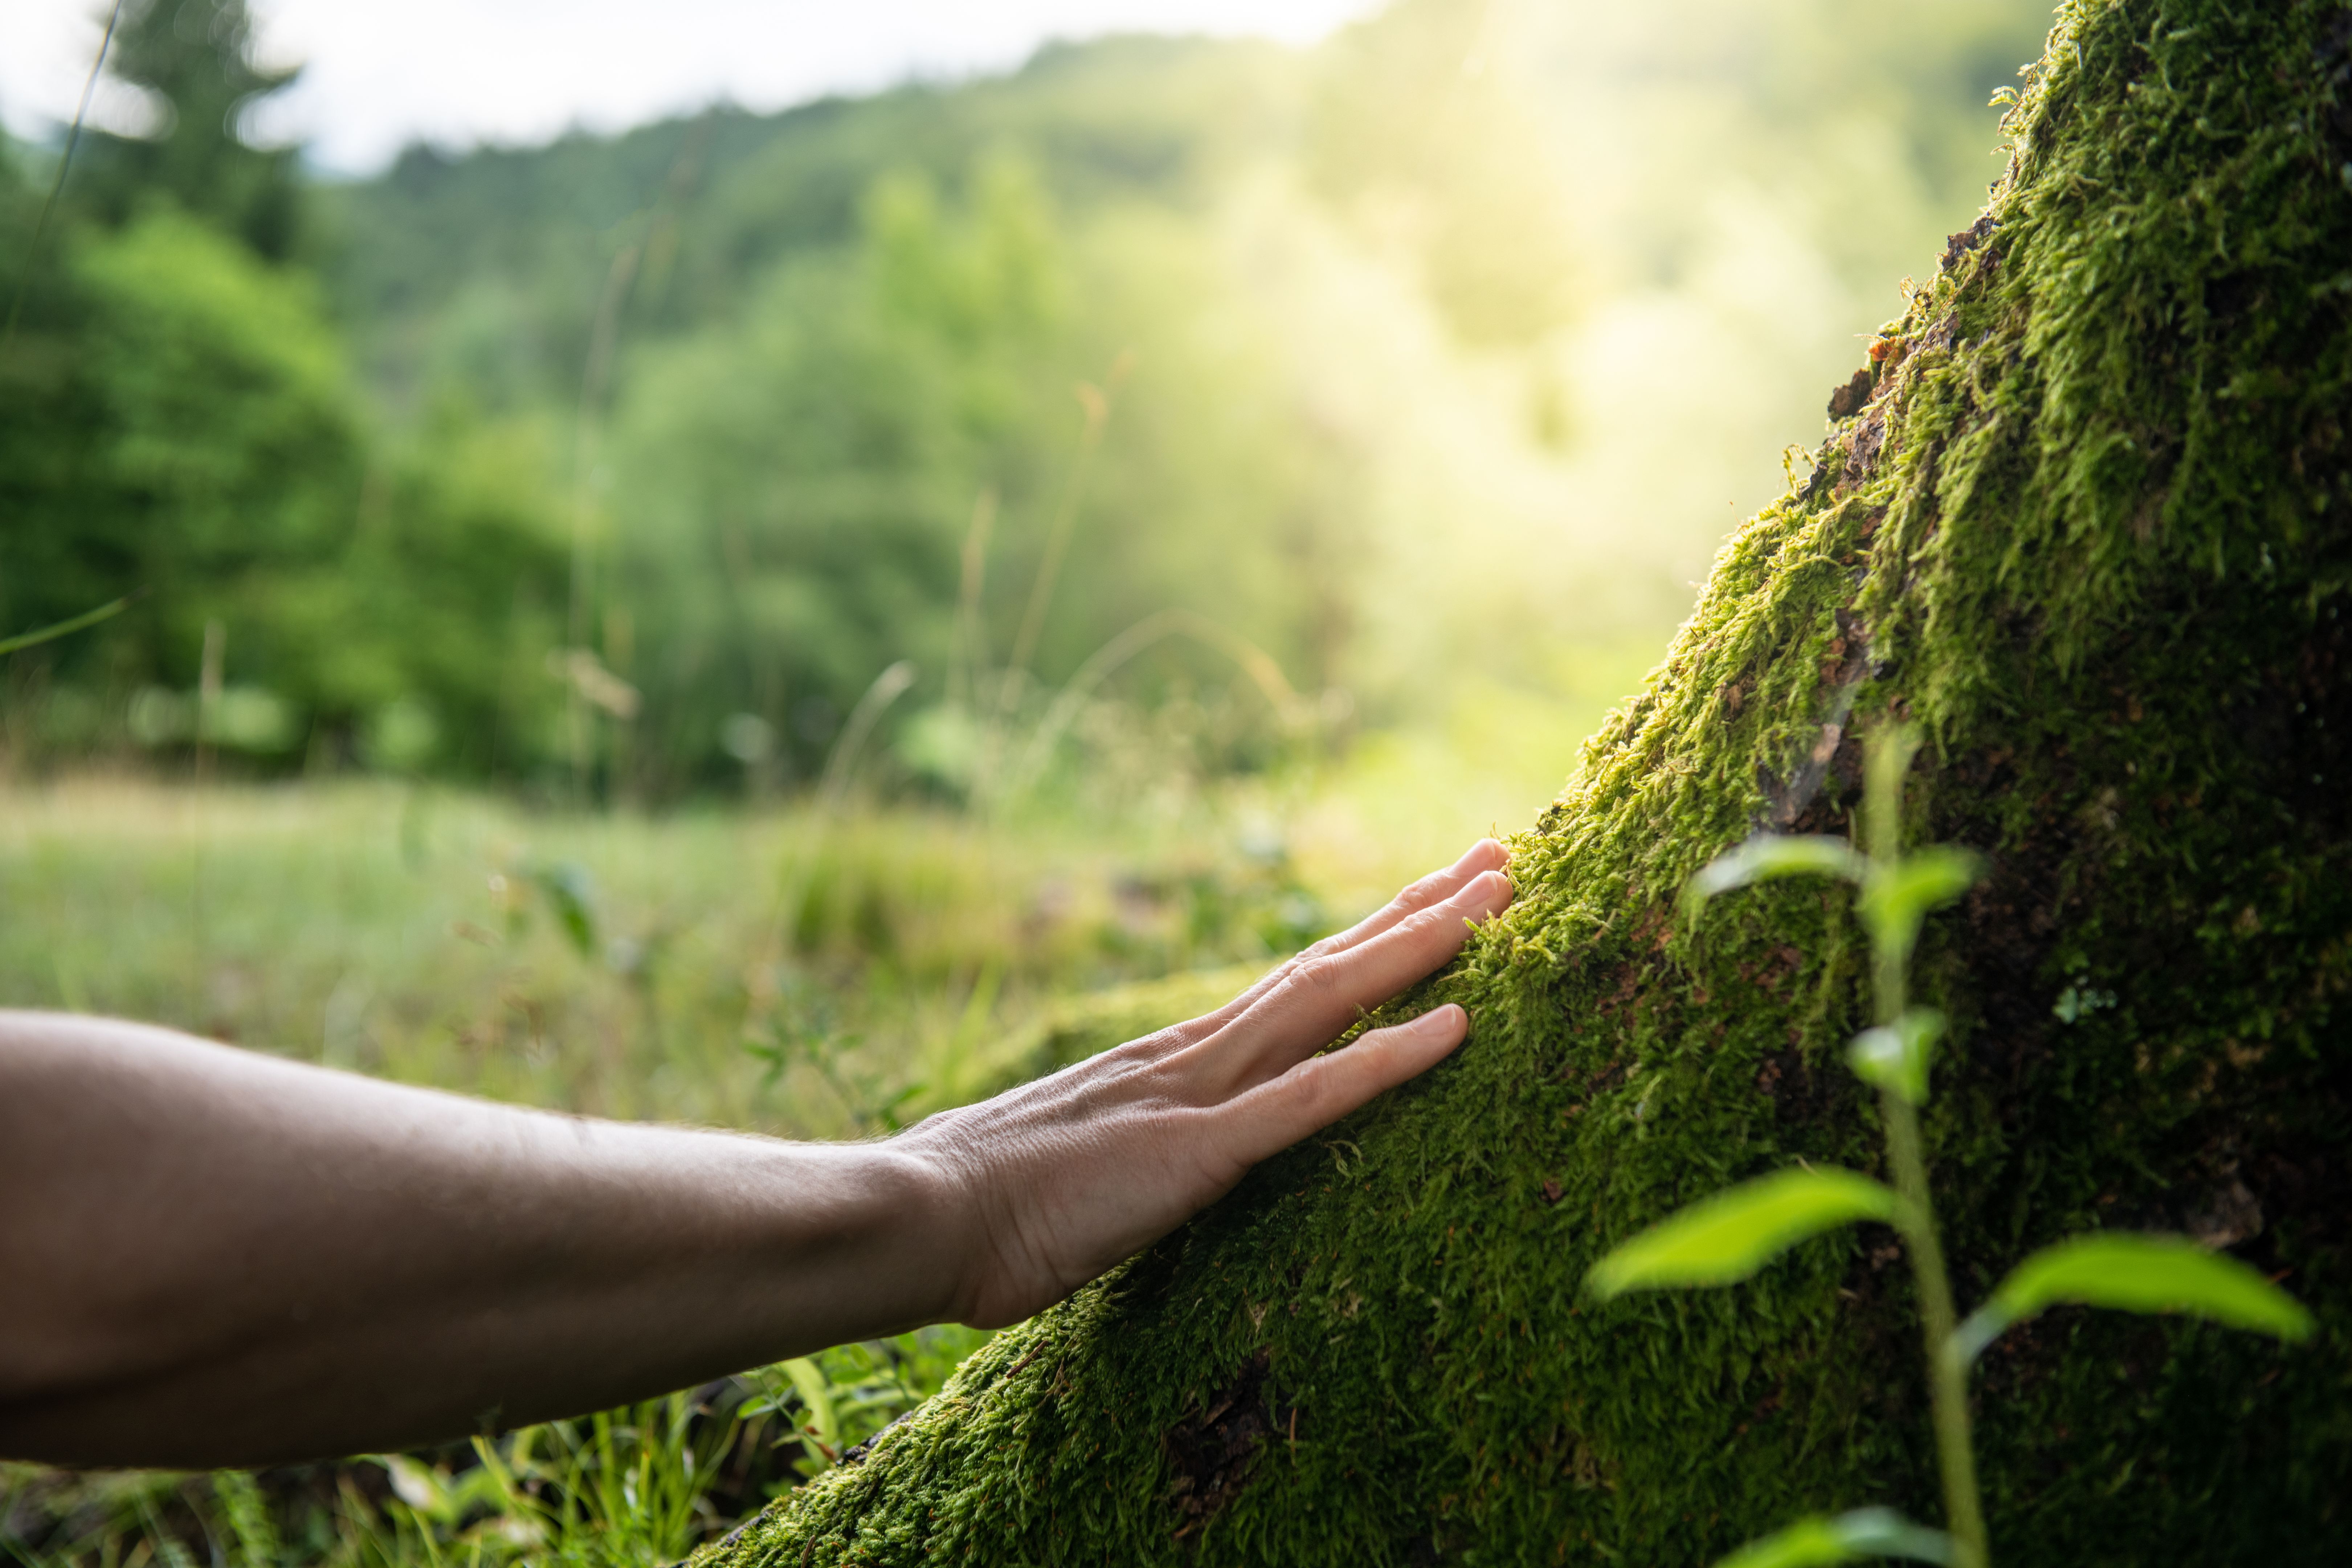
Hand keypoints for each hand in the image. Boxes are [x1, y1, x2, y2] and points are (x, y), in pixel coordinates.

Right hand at [906, 839, 1513, 1327]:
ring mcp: (1199, 1095)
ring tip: (1501, 900)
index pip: (1295, 985)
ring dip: (1422, 950)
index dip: (1370, 939)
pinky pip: (1312, 1099)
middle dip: (1419, 912)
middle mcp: (1198, 1055)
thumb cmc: (988, 1203)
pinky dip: (1388, 1059)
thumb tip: (1154, 1152)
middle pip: (1329, 967)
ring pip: (1333, 1001)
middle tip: (1500, 857)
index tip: (1436, 897)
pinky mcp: (1198, 1153)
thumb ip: (1135, 1142)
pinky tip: (1457, 1026)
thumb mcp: (1085, 1161)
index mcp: (1174, 1061)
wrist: (923, 1213)